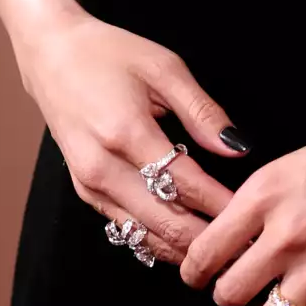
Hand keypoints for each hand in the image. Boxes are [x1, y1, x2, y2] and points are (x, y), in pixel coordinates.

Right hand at [18, 6, 245, 262]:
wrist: (52, 55)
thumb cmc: (109, 54)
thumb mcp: (164, 67)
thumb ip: (202, 112)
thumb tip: (238, 148)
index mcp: (126, 133)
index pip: (186, 185)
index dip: (223, 206)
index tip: (254, 216)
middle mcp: (103, 168)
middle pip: (166, 222)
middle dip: (209, 239)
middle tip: (246, 246)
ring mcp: (89, 184)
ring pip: (145, 236)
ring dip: (185, 248)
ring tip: (224, 251)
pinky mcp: (84, 190)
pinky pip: (125, 229)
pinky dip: (158, 239)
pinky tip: (186, 242)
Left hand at [180, 89, 305, 305]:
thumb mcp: (295, 159)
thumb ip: (265, 201)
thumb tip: (240, 235)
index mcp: (264, 193)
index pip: (205, 252)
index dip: (195, 272)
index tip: (198, 276)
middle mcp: (286, 233)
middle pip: (230, 293)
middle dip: (229, 295)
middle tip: (238, 289)